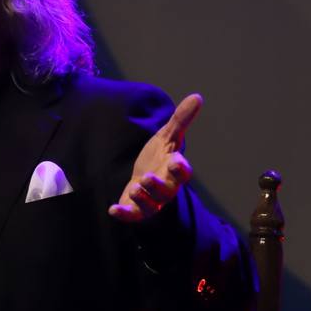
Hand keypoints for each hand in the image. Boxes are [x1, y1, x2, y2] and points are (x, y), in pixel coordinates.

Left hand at [108, 93, 201, 222]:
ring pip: (150, 204)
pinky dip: (124, 214)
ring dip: (143, 198)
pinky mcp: (136, 209)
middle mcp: (165, 188)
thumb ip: (180, 120)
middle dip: (158, 187)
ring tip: (135, 188)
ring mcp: (151, 201)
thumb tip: (197, 96)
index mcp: (174, 171)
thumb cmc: (159, 157)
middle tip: (148, 177)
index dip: (180, 169)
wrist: (143, 177)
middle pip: (167, 192)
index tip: (176, 161)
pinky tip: (112, 210)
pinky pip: (132, 214)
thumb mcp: (167, 136)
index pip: (182, 173)